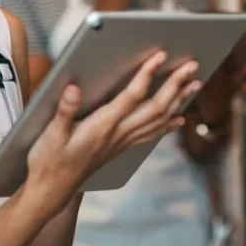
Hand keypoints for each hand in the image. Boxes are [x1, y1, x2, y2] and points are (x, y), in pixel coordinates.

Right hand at [26, 51, 201, 215]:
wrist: (52, 190)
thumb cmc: (50, 159)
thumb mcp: (51, 133)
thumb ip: (64, 110)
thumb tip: (74, 88)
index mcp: (102, 125)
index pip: (132, 96)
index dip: (147, 74)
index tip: (160, 56)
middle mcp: (118, 133)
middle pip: (155, 106)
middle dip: (175, 84)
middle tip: (192, 65)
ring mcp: (122, 141)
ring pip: (159, 120)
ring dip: (179, 100)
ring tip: (195, 84)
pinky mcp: (121, 147)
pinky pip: (152, 134)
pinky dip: (169, 124)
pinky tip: (180, 117)